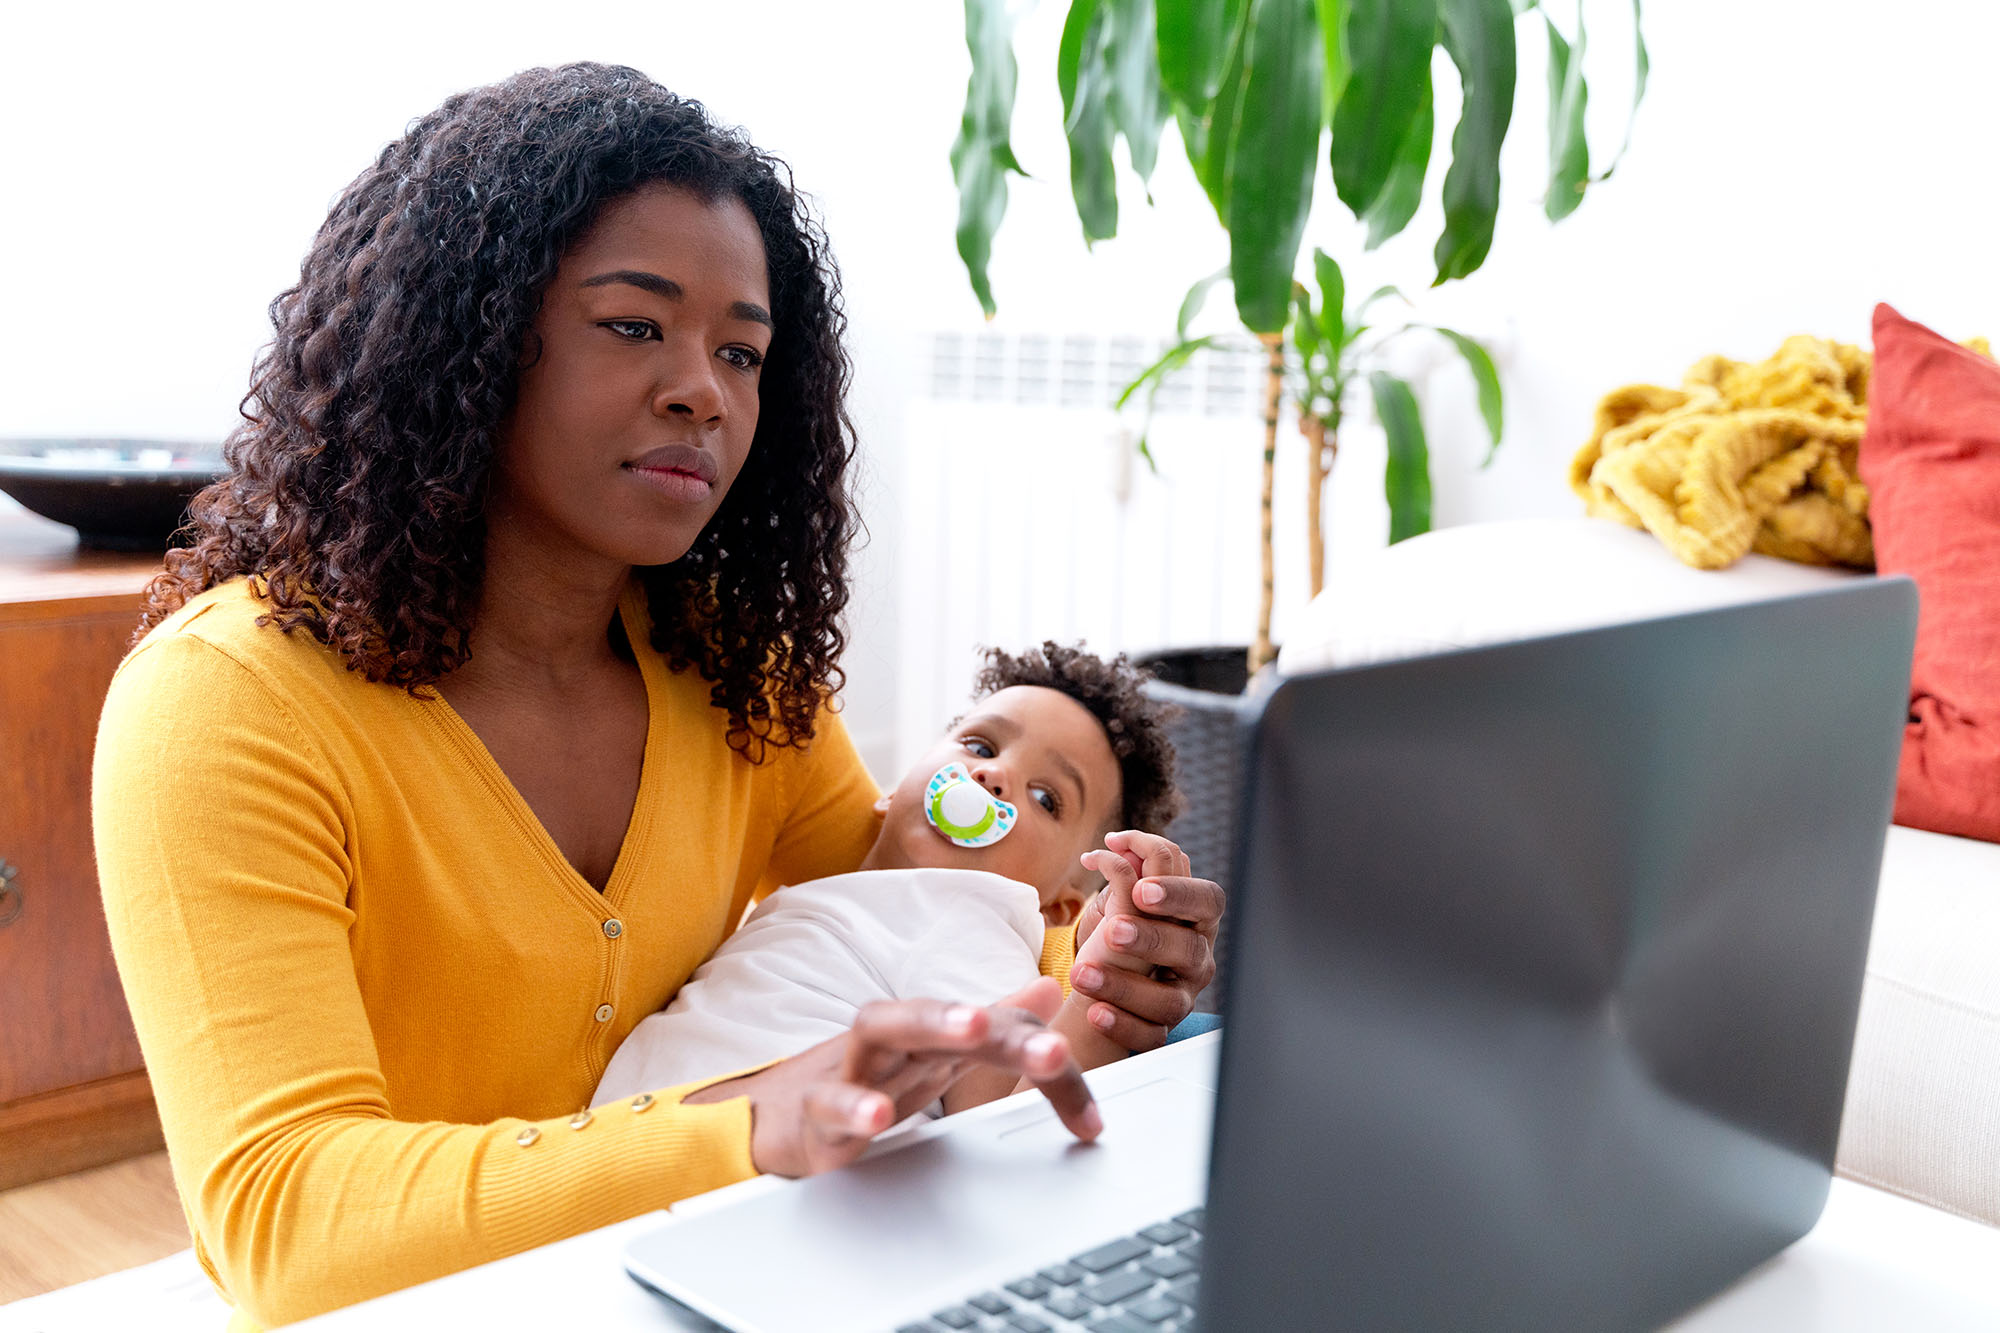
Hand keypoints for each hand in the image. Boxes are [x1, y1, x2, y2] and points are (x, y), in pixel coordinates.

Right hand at [684, 977, 1100, 1177]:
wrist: (769, 1118)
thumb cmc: (863, 1081)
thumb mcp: (936, 1057)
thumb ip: (993, 1030)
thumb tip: (1048, 990)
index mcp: (931, 1037)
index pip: (999, 1037)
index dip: (1049, 1071)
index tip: (1092, 1124)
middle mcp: (894, 1043)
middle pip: (944, 1015)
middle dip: (1000, 1025)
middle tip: (1050, 1044)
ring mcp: (850, 1071)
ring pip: (882, 1030)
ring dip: (930, 1023)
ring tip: (974, 1028)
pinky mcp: (813, 1114)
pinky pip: (828, 1104)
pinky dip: (853, 1107)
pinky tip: (881, 1117)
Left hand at [1073, 830, 1223, 1052]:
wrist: (1109, 982)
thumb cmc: (1124, 928)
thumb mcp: (1126, 898)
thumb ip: (1129, 870)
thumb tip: (1119, 845)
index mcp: (1196, 919)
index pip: (1207, 900)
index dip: (1179, 893)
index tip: (1140, 890)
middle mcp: (1197, 958)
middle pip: (1189, 949)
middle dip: (1151, 938)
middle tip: (1113, 931)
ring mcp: (1182, 997)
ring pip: (1170, 999)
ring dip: (1124, 985)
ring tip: (1083, 972)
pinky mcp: (1161, 1030)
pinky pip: (1150, 1035)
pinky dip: (1122, 1025)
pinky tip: (1094, 1013)